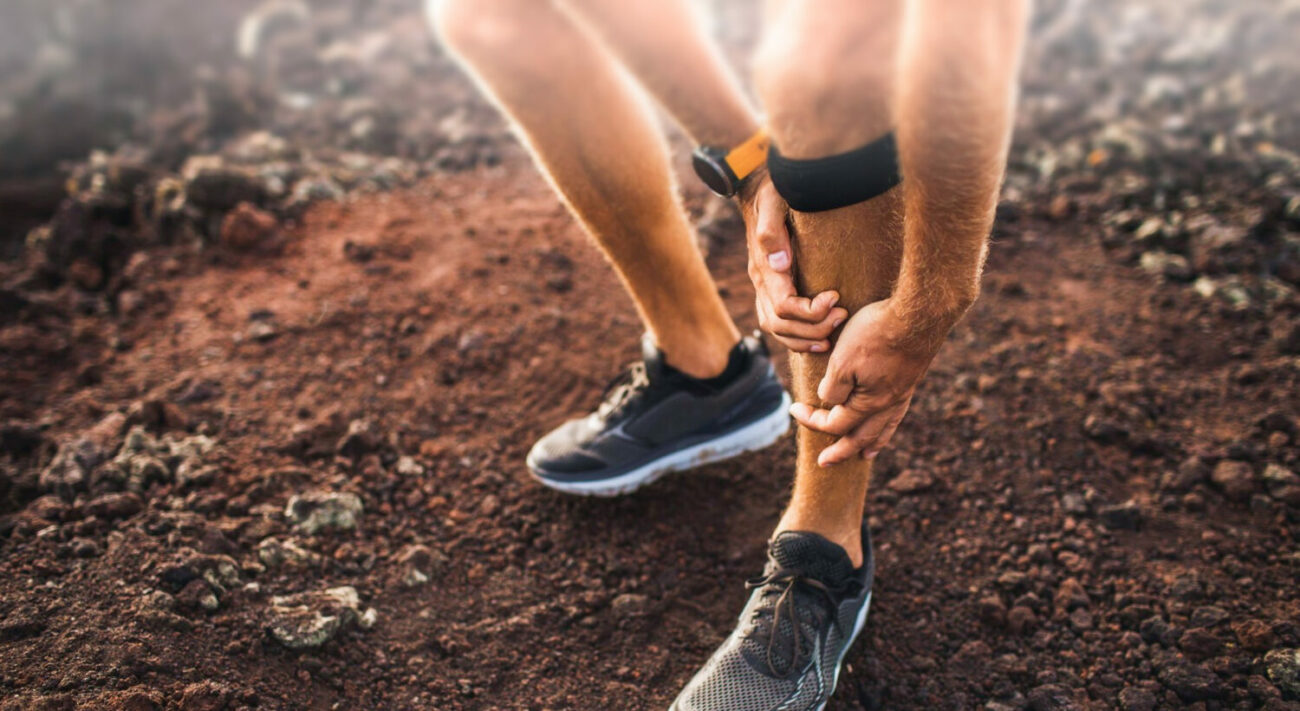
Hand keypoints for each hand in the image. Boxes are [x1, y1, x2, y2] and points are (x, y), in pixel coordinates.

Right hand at [739, 174, 846, 352]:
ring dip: (805, 338)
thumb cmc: (775, 188)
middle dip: (813, 327)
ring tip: (833, 332)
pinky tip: (819, 337)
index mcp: (762, 266)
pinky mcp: (771, 288)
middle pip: (780, 324)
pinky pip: (777, 324)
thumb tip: (780, 264)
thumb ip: (772, 230)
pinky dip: (797, 338)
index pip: (783, 305)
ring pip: (776, 329)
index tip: (836, 298)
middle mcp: (761, 281)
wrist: (763, 182)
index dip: (810, 311)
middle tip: (843, 315)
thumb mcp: (774, 199)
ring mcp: (763, 287)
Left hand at [788, 298, 940, 465]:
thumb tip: (831, 403)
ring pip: (884, 428)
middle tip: (825, 462)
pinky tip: (888, 419)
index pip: (835, 423)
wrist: (918, 313)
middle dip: (841, 451)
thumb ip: (834, 388)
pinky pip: (898, 412)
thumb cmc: (876, 333)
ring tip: (864, 455)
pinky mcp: (911, 379)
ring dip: (870, 443)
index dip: (811, 420)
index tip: (794, 409)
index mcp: (868, 403)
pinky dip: (889, 424)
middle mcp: (888, 404)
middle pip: (861, 437)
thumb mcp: (842, 360)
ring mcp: (903, 394)